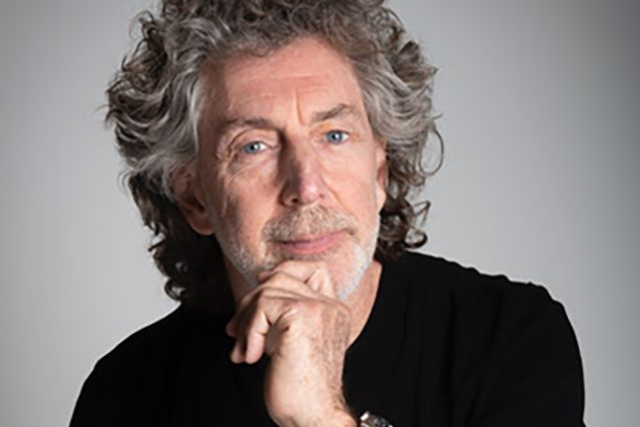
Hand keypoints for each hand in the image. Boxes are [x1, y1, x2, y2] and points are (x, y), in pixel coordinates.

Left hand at [225, 261, 356, 426]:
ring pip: (268, 289)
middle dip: (250, 302)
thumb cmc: (301, 389)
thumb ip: (281, 317)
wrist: (313, 415)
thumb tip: (252, 295)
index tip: (258, 292)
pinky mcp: (303, 315)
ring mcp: (320, 308)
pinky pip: (263, 306)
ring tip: (243, 348)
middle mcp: (330, 306)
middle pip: (281, 276)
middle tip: (235, 331)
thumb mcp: (290, 343)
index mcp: (333, 311)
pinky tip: (251, 356)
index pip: (313, 269)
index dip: (282, 272)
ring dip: (246, 319)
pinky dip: (250, 331)